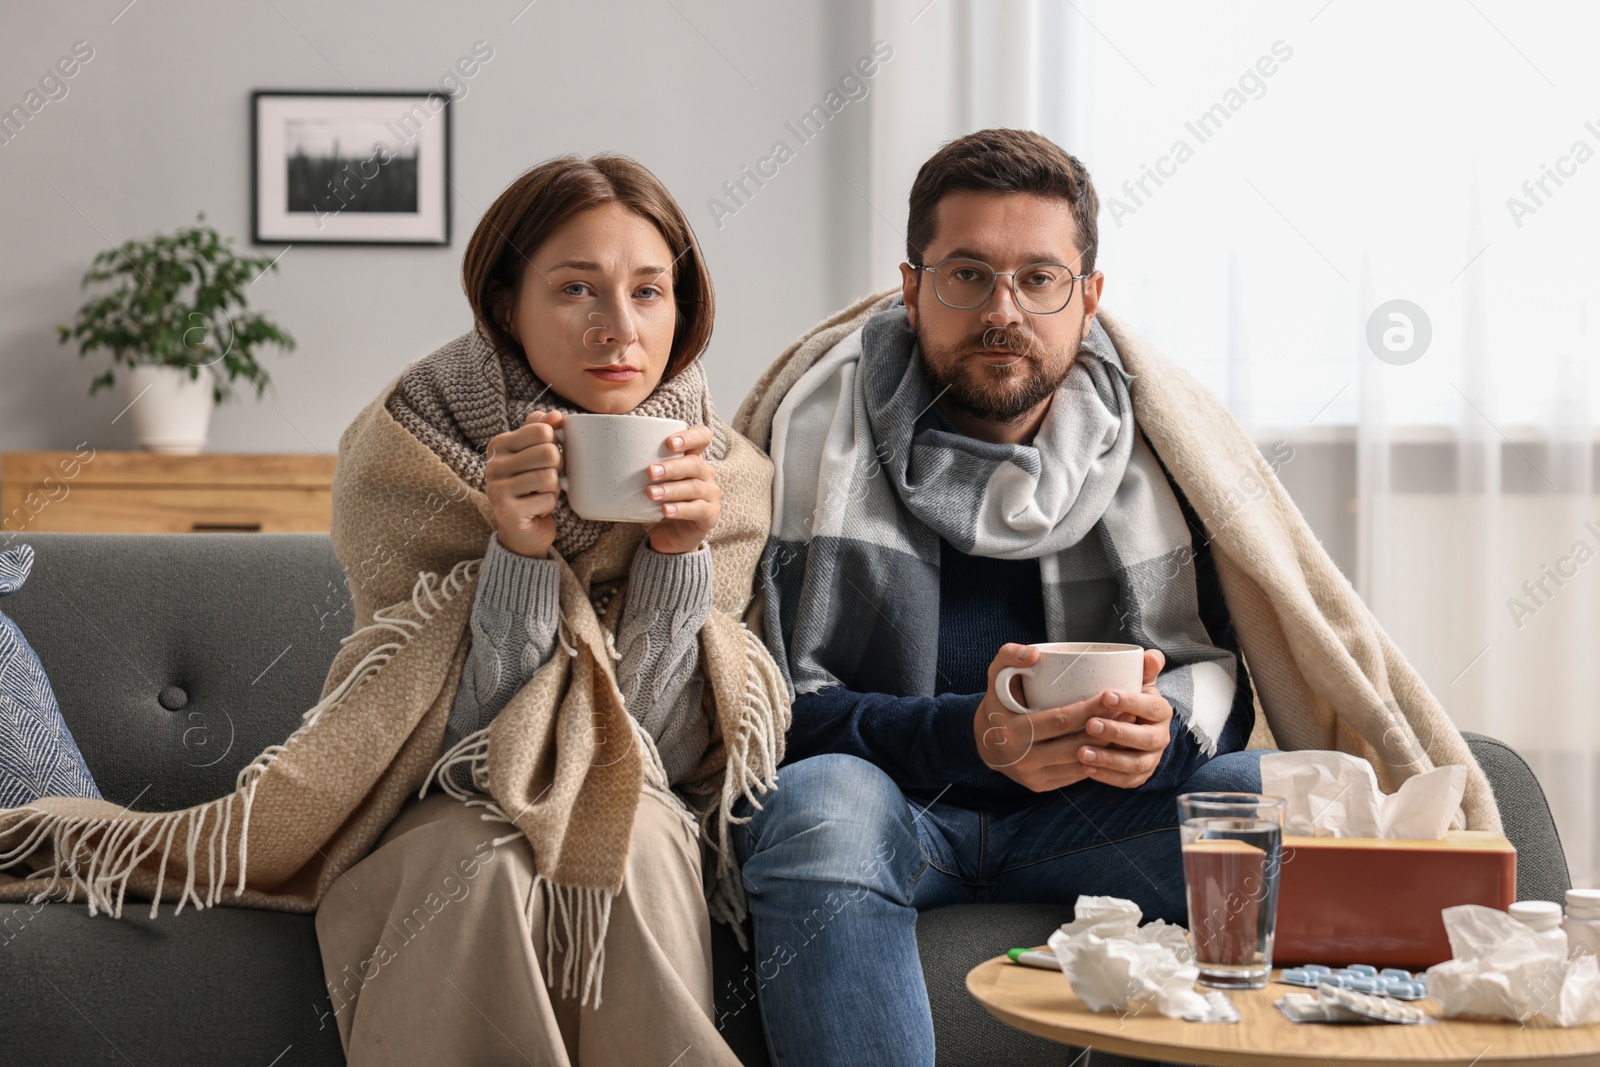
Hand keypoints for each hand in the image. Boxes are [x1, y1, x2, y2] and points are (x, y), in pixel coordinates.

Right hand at [483, 409, 564, 558]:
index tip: (547, 459)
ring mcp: (497, 488)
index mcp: (499, 444)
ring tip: (541, 493)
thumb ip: (542, 430)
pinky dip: (549, 505)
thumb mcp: (535, 454)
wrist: (521, 529)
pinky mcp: (507, 510)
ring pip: (549, 476)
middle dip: (557, 468)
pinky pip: (547, 499)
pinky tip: (537, 508)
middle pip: (548, 452)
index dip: (555, 444)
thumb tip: (555, 414)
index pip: (542, 430)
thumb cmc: (531, 487)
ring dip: (553, 488)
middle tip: (548, 479)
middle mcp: (493, 464)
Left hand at [644, 424, 719, 554]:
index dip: (690, 437)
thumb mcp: (649, 485)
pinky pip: (697, 509)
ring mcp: (710, 495)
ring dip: (671, 489)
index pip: (702, 437)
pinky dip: (680, 509)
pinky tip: (665, 510)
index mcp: (692, 460)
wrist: (670, 538)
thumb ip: (638, 473)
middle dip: (671, 467)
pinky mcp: (710, 515)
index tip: (669, 442)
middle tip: (650, 472)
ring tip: (651, 493)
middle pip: (695, 464)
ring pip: (694, 487)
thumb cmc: (657, 505)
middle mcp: (705, 474)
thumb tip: (604, 462)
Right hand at [972, 644, 1163, 791]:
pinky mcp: (1041, 786)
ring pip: (1079, 764)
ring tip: (1127, 728)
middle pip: (1075, 744)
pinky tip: (1112, 747)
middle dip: (1106, 729)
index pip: (1060, 720)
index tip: (1110, 695)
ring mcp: (1033, 776)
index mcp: (1013, 731)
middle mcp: (1023, 758)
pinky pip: (1075, 776)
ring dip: (1107, 748)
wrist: (983, 741)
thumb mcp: (996, 675)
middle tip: (1129, 710)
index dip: (1089, 710)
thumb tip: (1036, 653)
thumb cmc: (998, 702)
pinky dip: (1096, 761)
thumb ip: (1010, 655)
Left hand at [1075, 649, 1173, 788]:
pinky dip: (1107, 776)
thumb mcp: (1136, 684)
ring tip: (1081, 752)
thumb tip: (1151, 655)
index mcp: (1161, 711)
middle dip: (1118, 732)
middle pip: (1145, 738)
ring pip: (1136, 763)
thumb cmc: (1128, 702)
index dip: (1131, 702)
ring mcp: (1152, 759)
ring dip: (1109, 758)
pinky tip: (1086, 768)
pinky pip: (1127, 781)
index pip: (1151, 707)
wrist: (1132, 730)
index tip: (1105, 695)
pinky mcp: (1140, 777)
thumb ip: (1142, 670)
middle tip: (1090, 725)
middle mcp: (1161, 737)